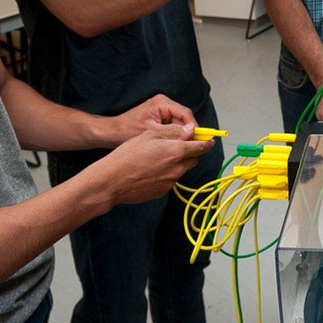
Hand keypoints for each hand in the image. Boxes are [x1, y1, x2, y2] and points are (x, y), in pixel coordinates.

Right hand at [98, 124, 213, 203]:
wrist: (112, 180)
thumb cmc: (127, 156)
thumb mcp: (150, 135)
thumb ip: (173, 132)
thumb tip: (191, 130)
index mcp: (176, 151)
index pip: (201, 147)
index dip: (207, 142)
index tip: (210, 139)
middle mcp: (177, 169)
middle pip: (193, 159)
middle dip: (190, 152)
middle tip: (177, 146)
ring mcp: (170, 182)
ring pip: (181, 170)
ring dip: (176, 163)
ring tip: (156, 158)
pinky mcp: (162, 192)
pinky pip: (170, 180)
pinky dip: (165, 174)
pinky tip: (150, 170)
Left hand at [108, 94, 195, 140]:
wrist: (111, 133)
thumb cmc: (125, 130)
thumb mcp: (152, 132)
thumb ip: (173, 132)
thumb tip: (191, 132)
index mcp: (162, 102)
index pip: (186, 114)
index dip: (194, 128)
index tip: (199, 140)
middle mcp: (163, 104)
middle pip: (184, 119)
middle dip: (187, 133)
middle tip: (190, 147)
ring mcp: (161, 111)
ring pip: (179, 125)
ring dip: (179, 136)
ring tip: (178, 148)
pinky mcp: (159, 119)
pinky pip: (172, 127)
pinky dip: (173, 137)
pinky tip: (170, 146)